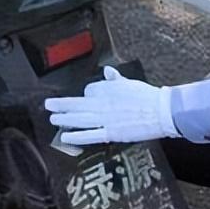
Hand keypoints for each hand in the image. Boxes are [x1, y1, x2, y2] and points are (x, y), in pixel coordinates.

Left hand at [44, 66, 180, 145]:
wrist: (161, 111)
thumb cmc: (148, 96)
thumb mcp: (130, 83)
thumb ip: (116, 79)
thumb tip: (108, 71)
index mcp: (107, 88)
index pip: (89, 90)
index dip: (86, 95)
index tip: (85, 98)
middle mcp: (102, 103)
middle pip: (77, 103)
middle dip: (61, 105)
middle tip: (48, 105)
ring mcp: (105, 119)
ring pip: (79, 119)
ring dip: (64, 119)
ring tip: (53, 118)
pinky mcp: (111, 133)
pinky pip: (90, 135)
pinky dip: (76, 136)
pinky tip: (65, 137)